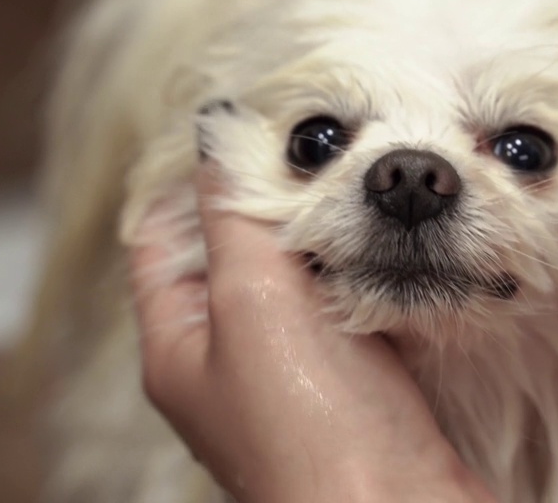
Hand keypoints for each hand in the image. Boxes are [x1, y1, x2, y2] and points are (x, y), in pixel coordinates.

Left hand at [130, 169, 494, 502]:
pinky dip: (369, 270)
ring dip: (329, 233)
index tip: (243, 129)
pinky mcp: (360, 382)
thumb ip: (238, 215)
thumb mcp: (254, 302)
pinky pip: (354, 305)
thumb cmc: (314, 428)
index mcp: (179, 345)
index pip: (162, 239)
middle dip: (273, 200)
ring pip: (302, 278)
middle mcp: (231, 360)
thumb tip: (218, 135)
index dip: (192, 181)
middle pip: (236, 253)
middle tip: (316, 147)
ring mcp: (298, 373)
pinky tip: (395, 240)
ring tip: (360, 182)